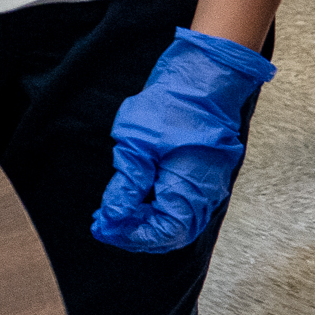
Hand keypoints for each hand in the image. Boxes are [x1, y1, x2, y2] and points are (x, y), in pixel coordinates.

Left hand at [92, 29, 273, 252]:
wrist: (203, 79)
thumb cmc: (172, 104)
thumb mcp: (137, 142)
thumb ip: (127, 184)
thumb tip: (113, 215)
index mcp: (190, 187)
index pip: (164, 231)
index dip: (133, 235)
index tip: (104, 228)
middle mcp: (206, 193)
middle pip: (174, 233)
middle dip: (138, 234)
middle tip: (106, 226)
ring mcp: (210, 185)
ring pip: (181, 223)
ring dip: (149, 225)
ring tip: (117, 216)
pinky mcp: (206, 176)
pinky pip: (186, 207)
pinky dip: (161, 212)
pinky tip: (138, 202)